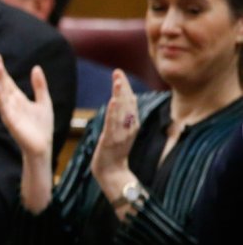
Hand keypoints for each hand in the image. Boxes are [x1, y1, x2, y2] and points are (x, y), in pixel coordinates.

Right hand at [0, 52, 54, 212]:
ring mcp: (10, 112)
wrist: (42, 146)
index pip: (8, 81)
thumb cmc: (42, 127)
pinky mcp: (10, 121)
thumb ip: (39, 85)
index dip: (1, 69)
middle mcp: (11, 104)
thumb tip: (35, 67)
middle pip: (3, 84)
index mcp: (18, 99)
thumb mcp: (44, 101)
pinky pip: (3, 106)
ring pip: (2, 93)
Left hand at [90, 69, 139, 189]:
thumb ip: (122, 118)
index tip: (119, 74)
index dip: (125, 87)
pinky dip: (114, 112)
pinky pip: (113, 124)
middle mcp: (129, 127)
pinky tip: (113, 101)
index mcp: (132, 124)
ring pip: (122, 111)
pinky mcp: (111, 140)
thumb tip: (122, 101)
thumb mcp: (120, 132)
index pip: (130, 102)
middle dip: (123, 86)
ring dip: (119, 95)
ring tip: (117, 81)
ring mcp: (121, 134)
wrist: (112, 173)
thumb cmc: (114, 153)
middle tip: (117, 72)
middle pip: (128, 103)